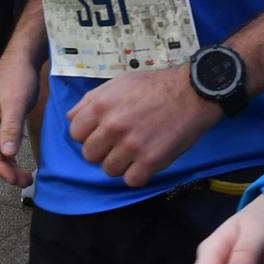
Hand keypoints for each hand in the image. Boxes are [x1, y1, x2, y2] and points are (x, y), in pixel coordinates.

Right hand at [0, 49, 42, 186]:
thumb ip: (11, 128)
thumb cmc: (17, 77)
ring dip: (8, 165)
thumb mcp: (16, 102)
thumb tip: (7, 155)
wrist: (22, 59)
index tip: (13, 179)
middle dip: (4, 169)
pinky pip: (2, 144)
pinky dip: (10, 156)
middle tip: (24, 181)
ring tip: (24, 178)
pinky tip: (19, 165)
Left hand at [67, 64, 221, 186]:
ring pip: (109, 170)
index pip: (75, 133)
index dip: (87, 134)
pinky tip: (145, 161)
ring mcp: (132, 145)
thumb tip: (71, 118)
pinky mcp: (150, 161)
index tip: (100, 133)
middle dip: (102, 150)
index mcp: (102, 106)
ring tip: (134, 152)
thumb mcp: (119, 83)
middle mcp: (113, 126)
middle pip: (90, 154)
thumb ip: (91, 99)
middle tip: (118, 143)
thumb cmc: (155, 86)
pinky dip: (138, 174)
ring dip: (120, 164)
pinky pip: (131, 180)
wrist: (192, 93)